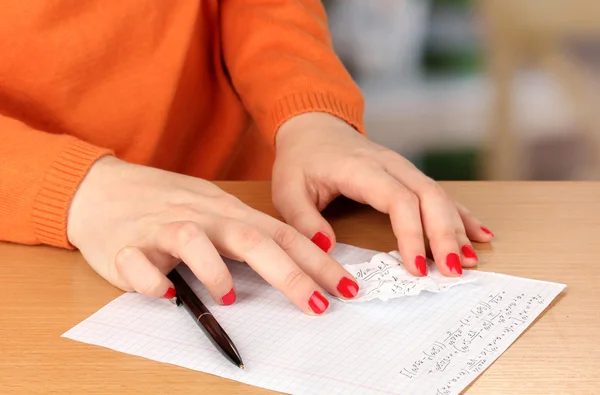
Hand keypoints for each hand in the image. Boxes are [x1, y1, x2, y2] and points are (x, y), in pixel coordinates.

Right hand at [67, 156, 360, 313]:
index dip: (316, 261)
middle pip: (250, 239)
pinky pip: (141, 264)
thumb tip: (294, 265)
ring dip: (217, 271)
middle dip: (290, 274)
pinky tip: (166, 294)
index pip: (281, 234)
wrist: (100, 188)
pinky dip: (155, 281)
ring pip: (195, 241)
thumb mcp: (212, 212)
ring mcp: (163, 228)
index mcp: (226, 212)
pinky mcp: (126, 244)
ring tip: (228, 298)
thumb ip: (247, 235)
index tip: (345, 286)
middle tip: (318, 304)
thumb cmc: (164, 203)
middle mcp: (201, 216)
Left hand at [272, 112, 493, 276]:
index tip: (415, 268)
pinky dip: (460, 214)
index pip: (398, 200)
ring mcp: (403, 167)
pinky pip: (440, 193)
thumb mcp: (287, 190)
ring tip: (470, 261)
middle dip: (445, 235)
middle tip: (452, 272)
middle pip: (429, 197)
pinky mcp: (408, 174)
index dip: (412, 234)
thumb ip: (304, 220)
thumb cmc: (300, 159)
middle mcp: (390, 165)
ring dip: (457, 228)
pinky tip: (478, 233)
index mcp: (361, 168)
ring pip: (440, 195)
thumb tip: (327, 249)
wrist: (312, 127)